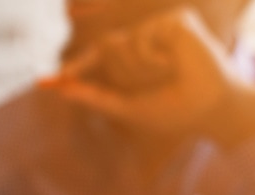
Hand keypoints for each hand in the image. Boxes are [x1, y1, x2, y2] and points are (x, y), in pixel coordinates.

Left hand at [43, 6, 254, 145]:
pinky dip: (155, 58)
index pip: (95, 63)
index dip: (73, 71)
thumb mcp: (128, 108)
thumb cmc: (176, 113)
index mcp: (133, 63)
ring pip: (121, 43)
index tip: (43, 83)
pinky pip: (143, 38)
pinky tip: (175, 64)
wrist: (211, 111)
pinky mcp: (174, 21)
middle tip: (157, 84)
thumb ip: (94, 97)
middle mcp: (144, 41)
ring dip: (140, 69)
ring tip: (168, 75)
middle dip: (125, 75)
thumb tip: (59, 88)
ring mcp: (159, 29)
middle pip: (106, 50)